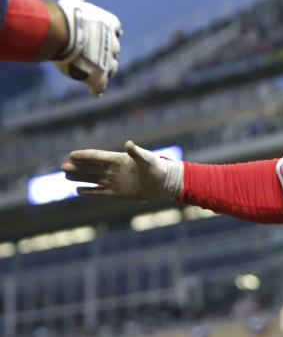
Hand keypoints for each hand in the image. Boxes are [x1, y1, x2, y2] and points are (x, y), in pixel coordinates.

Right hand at [54, 0, 122, 95]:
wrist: (64, 34)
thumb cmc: (67, 15)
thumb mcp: (72, 2)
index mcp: (111, 24)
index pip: (116, 29)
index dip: (111, 32)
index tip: (107, 34)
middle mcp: (113, 43)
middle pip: (114, 49)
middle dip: (107, 52)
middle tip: (97, 55)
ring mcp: (107, 61)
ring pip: (111, 68)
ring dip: (105, 70)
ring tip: (99, 72)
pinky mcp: (98, 77)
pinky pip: (100, 86)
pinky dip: (98, 89)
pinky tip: (96, 92)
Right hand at [63, 140, 182, 199]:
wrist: (163, 182)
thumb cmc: (157, 167)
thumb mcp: (146, 158)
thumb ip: (136, 152)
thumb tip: (129, 144)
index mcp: (119, 159)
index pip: (98, 157)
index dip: (85, 156)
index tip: (72, 154)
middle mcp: (114, 170)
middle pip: (91, 168)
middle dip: (77, 167)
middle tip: (63, 166)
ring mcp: (114, 181)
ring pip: (92, 179)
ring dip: (79, 177)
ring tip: (65, 175)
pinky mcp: (117, 192)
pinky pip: (100, 191)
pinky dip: (89, 191)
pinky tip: (78, 190)